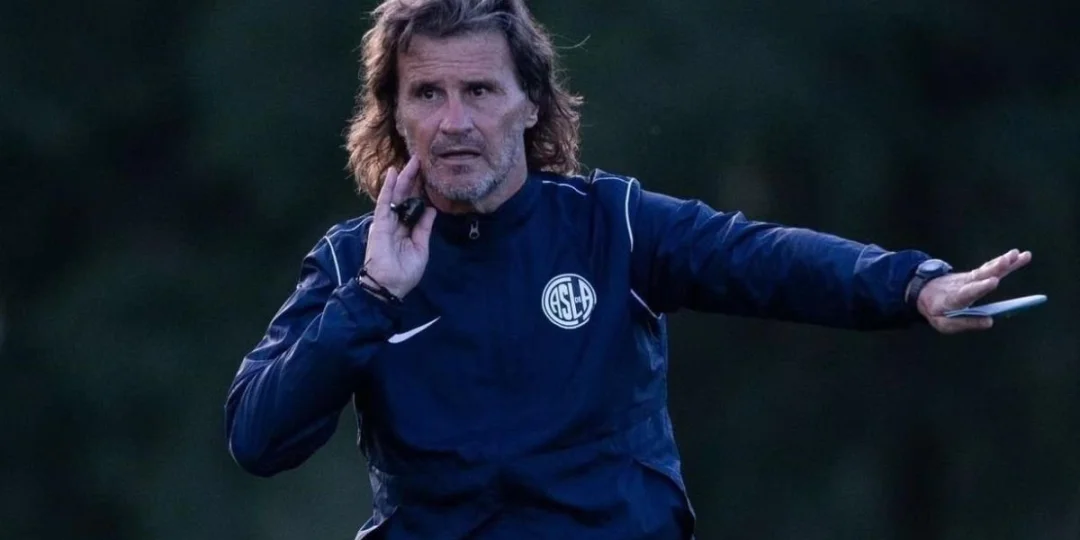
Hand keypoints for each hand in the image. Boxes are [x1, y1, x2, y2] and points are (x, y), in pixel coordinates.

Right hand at [361, 156, 436, 297]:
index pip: (413, 204)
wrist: (389, 287)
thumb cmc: (404, 272)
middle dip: (413, 178)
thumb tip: (432, 209)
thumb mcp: (421, 248)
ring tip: (412, 161)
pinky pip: (384, 202)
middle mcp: (396, 222)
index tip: (429, 175)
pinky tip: (393, 173)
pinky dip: (388, 188)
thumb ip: (424, 228)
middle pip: (405, 195)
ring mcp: (387, 222)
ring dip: (403, 178)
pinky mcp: (380, 224)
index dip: (420, 190)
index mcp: (406, 229)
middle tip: (421, 160)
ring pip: (396, 195)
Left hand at [917, 249, 1032, 333]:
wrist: (924, 292)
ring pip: (987, 269)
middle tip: (1008, 260)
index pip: (968, 291)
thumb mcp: (943, 323)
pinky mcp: (975, 275)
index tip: (994, 281)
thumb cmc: (936, 311)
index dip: (981, 287)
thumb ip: (964, 323)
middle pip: (980, 275)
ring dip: (1003, 261)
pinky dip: (1004, 261)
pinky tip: (1018, 255)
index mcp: (955, 298)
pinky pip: (990, 267)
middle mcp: (963, 284)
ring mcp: (969, 277)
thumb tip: (990, 321)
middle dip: (995, 268)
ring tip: (1019, 254)